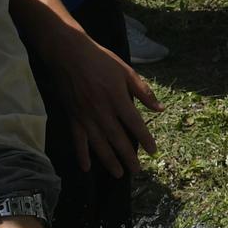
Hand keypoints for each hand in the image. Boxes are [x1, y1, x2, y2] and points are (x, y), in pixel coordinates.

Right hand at [45, 25, 160, 177]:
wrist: (68, 54)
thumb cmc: (100, 60)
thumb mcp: (126, 71)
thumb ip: (143, 92)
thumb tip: (160, 109)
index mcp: (117, 99)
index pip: (135, 124)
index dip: (145, 139)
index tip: (153, 151)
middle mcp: (101, 111)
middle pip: (118, 139)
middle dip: (128, 157)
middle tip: (137, 170)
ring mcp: (85, 116)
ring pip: (99, 144)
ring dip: (109, 161)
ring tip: (118, 174)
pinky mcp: (72, 117)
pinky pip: (77, 139)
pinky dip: (81, 154)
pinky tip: (86, 167)